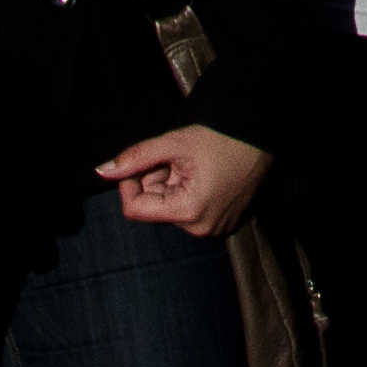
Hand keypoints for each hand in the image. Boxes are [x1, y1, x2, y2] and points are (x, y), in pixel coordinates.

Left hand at [99, 123, 270, 238]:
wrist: (265, 137)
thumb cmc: (224, 138)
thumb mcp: (174, 143)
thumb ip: (135, 158)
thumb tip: (101, 170)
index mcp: (189, 212)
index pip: (135, 209)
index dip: (129, 183)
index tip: (141, 162)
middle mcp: (201, 228)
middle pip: (154, 207)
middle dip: (154, 180)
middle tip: (173, 156)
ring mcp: (213, 228)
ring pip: (169, 207)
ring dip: (170, 184)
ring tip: (191, 162)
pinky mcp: (221, 223)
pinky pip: (188, 210)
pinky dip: (186, 190)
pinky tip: (201, 172)